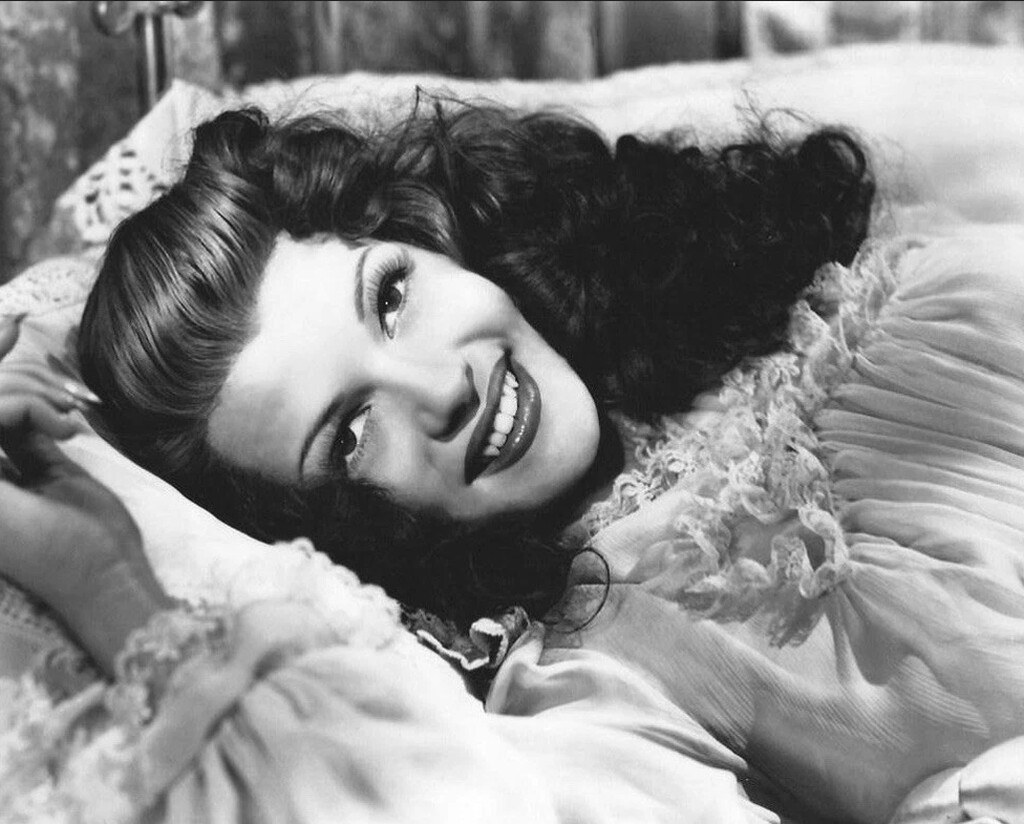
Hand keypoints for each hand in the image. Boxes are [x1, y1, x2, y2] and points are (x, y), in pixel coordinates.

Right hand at [0, 316, 172, 672]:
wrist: (106, 577)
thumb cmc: (85, 536)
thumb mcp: (49, 473)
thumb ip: (22, 437)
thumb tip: (13, 397)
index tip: (21, 336)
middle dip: (17, 377)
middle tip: (67, 398)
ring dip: (24, 389)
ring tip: (68, 414)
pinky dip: (22, 402)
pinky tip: (61, 425)